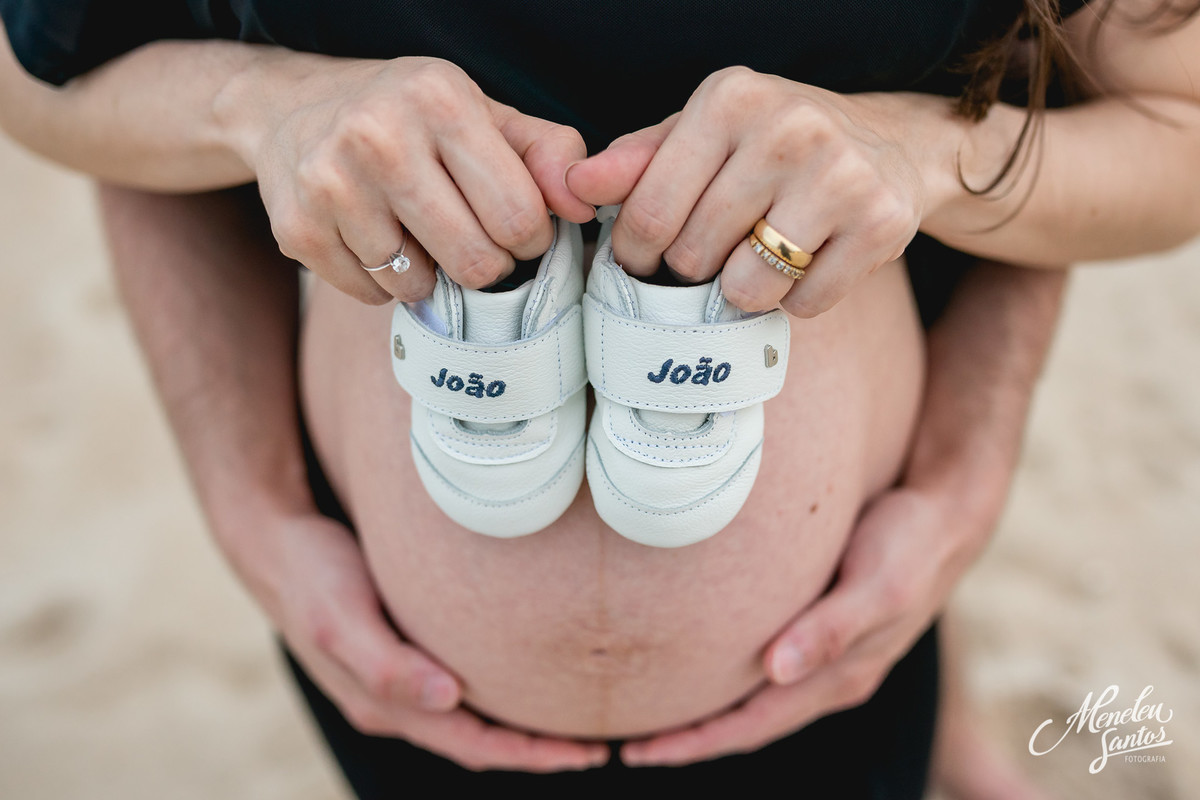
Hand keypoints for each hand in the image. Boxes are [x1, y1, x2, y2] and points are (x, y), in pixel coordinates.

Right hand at [230, 507, 607, 770]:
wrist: (272, 542)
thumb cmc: (311, 574)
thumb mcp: (342, 616)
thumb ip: (388, 663)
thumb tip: (448, 699)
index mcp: (383, 704)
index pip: (473, 744)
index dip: (530, 755)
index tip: (585, 752)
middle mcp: (393, 701)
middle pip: (477, 740)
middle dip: (536, 749)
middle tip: (597, 745)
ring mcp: (396, 679)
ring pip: (469, 717)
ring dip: (517, 726)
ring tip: (572, 720)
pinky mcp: (401, 649)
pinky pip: (458, 686)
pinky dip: (494, 693)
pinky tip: (521, 674)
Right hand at [233, 54, 593, 303]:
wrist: (288, 108)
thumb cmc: (406, 116)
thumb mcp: (481, 113)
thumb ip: (547, 152)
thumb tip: (584, 206)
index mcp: (439, 100)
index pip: (518, 215)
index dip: (530, 237)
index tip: (516, 227)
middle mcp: (379, 136)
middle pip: (475, 262)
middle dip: (487, 264)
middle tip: (472, 239)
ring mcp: (331, 184)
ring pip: (421, 286)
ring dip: (431, 274)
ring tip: (415, 232)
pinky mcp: (298, 228)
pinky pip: (373, 296)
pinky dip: (385, 283)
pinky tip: (375, 240)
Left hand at [566, 67, 961, 316]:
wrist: (893, 144)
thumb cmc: (775, 144)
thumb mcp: (704, 134)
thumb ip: (638, 161)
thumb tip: (573, 184)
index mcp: (730, 99)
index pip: (651, 212)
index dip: (635, 256)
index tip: (642, 263)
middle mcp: (787, 128)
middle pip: (695, 255)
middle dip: (691, 272)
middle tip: (712, 256)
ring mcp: (840, 174)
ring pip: (747, 288)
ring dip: (743, 292)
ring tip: (760, 257)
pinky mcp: (880, 221)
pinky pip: (804, 303)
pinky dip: (797, 300)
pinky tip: (809, 261)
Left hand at [621, 485, 986, 765]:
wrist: (948, 517)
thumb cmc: (910, 545)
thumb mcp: (878, 585)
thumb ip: (831, 629)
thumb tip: (776, 671)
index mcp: (840, 678)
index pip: (753, 725)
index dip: (697, 743)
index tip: (641, 752)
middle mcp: (830, 677)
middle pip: (748, 722)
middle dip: (690, 739)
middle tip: (629, 746)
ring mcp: (826, 657)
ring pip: (755, 700)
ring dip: (708, 713)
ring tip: (652, 715)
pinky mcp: (821, 629)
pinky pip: (765, 669)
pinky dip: (729, 678)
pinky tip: (702, 666)